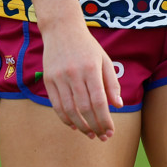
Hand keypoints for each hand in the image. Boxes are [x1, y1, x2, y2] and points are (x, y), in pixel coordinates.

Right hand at [41, 20, 122, 139]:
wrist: (61, 29)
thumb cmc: (87, 46)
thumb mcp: (104, 59)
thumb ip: (112, 82)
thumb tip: (118, 105)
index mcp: (91, 68)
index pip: (99, 101)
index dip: (105, 119)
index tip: (110, 131)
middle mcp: (74, 73)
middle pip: (84, 109)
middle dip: (95, 126)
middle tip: (102, 137)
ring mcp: (59, 77)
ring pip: (69, 110)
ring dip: (81, 126)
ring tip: (90, 134)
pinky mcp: (48, 79)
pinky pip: (57, 105)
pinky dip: (65, 119)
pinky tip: (74, 125)